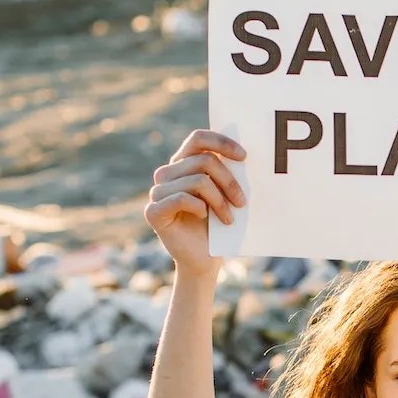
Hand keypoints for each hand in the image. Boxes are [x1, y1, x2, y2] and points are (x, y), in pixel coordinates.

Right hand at [146, 129, 246, 274]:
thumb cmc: (218, 224)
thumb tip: (245, 154)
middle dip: (229, 181)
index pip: (198, 138)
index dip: (222, 143)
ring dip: (220, 200)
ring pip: (198, 181)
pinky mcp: (153, 211)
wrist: (204, 258)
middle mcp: (167, 173)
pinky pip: (182, 198)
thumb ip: (227, 172)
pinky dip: (200, 207)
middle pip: (204, 161)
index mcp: (183, 163)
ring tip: (229, 217)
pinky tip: (205, 216)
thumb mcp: (225, 193)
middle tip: (242, 202)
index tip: (244, 157)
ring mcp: (157, 192)